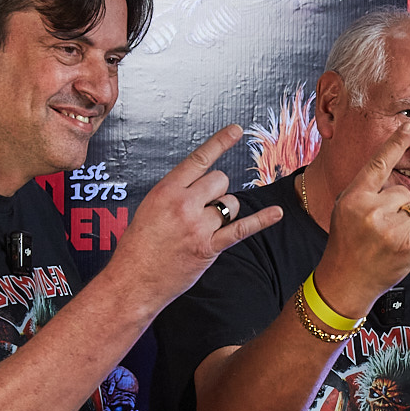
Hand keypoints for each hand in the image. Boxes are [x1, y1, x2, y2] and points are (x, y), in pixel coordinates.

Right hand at [117, 125, 281, 301]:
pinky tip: (276, 213)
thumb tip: (201, 184)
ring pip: (230, 204)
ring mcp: (197, 226)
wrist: (132, 280)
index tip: (238, 130)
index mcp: (166, 190)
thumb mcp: (150, 208)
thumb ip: (175, 193)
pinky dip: (261, 221)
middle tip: (204, 209)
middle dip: (218, 191)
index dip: (221, 142)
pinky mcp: (208, 248)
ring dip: (225, 213)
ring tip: (205, 228)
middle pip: (220, 180)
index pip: (199, 159)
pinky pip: (240, 229)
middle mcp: (183, 204)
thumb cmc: (139, 246)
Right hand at [313, 123, 409, 316]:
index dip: (396, 143)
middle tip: (380, 227)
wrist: (345, 280)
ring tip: (390, 238)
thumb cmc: (346, 241)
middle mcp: (374, 211)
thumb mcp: (345, 208)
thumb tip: (393, 168)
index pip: (380, 164)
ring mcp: (393, 230)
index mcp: (355, 197)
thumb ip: (367, 188)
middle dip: (397, 207)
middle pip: (404, 191)